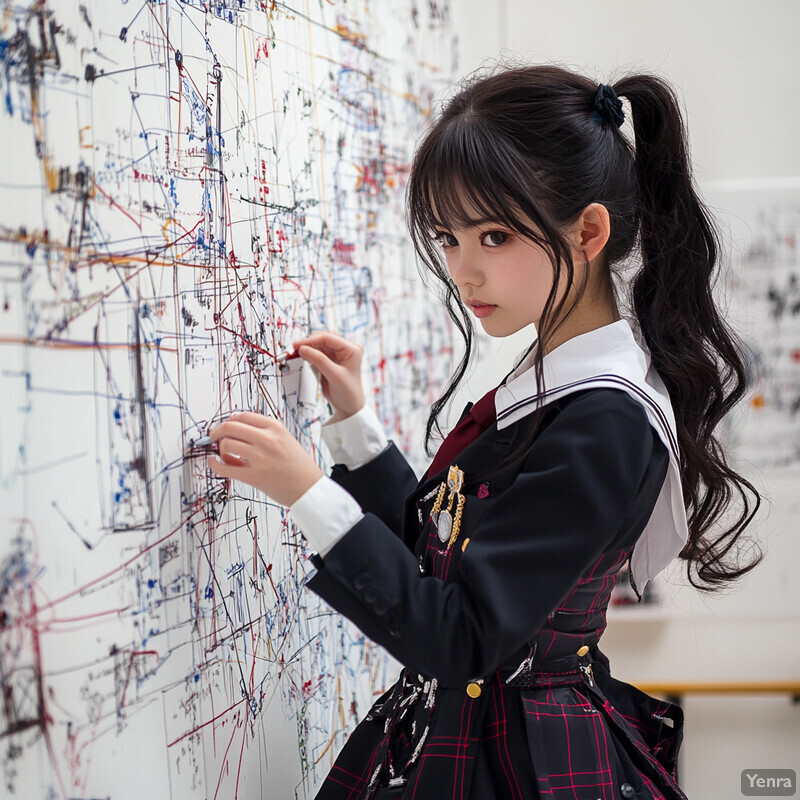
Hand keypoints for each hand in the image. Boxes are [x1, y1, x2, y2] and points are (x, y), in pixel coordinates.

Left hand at [207, 412, 322, 506]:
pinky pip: (225, 467)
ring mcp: (259, 458)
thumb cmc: (299, 466)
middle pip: (230, 427)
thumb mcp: (286, 439)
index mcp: (275, 427)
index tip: (225, 426)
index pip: (243, 416)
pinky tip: (214, 463)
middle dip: (217, 431)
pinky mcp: (254, 476)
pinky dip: (215, 464)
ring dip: (220, 448)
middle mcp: (267, 439)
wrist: (309, 488)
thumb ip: (265, 432)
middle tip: (214, 436)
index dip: (229, 420)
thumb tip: (238, 430)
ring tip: (224, 453)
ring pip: (226, 444)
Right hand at [292, 331, 364, 418]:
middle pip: (322, 339)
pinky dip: (309, 355)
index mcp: (352, 349)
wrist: (349, 407)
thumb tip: (302, 349)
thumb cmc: (348, 393)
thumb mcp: (334, 375)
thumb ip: (318, 360)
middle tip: (294, 350)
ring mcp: (338, 354)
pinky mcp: (331, 360)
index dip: (310, 340)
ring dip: (307, 349)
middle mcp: (346, 349)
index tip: (297, 346)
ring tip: (296, 354)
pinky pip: (317, 353)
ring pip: (318, 345)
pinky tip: (303, 358)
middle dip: (308, 343)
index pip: (328, 338)